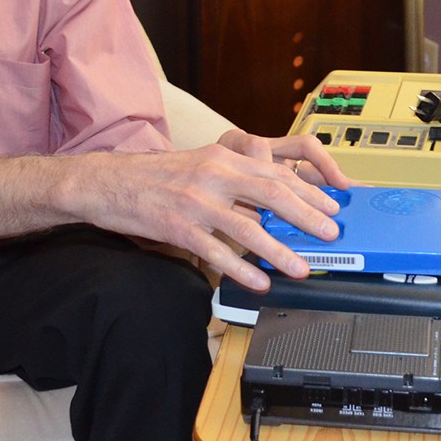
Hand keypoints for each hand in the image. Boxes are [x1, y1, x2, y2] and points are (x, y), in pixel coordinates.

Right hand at [77, 131, 354, 292]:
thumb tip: (271, 206)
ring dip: (280, 250)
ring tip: (302, 267)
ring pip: (249, 227)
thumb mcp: (200, 166)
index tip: (332, 204)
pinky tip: (259, 282)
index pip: (275, 172)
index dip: (308, 190)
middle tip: (331, 233)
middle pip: (272, 193)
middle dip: (307, 215)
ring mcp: (196, 202)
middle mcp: (214, 175)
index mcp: (223, 158)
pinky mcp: (178, 227)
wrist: (108, 182)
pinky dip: (241, 269)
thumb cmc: (155, 176)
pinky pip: (216, 252)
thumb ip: (234, 181)